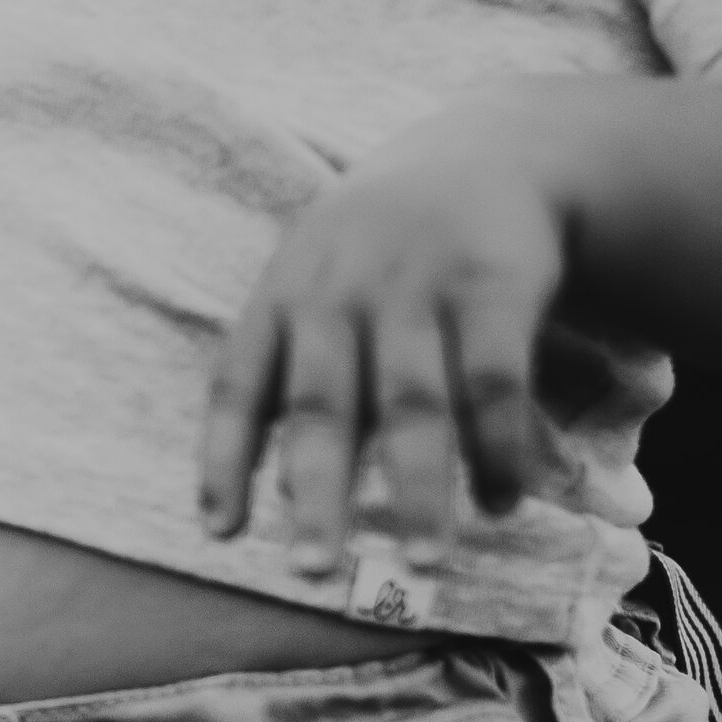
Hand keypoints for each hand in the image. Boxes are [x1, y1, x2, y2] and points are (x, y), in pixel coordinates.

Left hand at [200, 104, 564, 575]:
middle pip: (323, 405)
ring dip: (418, 490)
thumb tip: (253, 493)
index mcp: (286, 291)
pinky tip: (501, 504)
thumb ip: (288, 366)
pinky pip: (494, 382)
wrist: (495, 148)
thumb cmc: (385, 246)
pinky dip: (497, 449)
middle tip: (312, 573)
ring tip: (422, 563)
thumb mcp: (318, 275)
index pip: (240, 382)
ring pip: (412, 403)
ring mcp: (421, 282)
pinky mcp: (496, 283)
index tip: (220, 534)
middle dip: (317, 493)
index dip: (225, 459)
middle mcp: (344, 287)